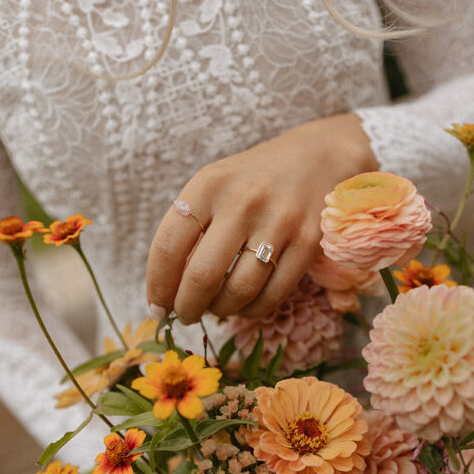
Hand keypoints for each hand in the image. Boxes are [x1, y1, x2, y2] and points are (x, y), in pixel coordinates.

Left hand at [146, 114, 377, 323]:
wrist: (316, 157)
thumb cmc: (253, 181)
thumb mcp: (215, 187)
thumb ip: (190, 230)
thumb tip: (168, 291)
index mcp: (209, 184)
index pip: (169, 245)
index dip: (158, 285)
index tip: (156, 306)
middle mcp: (243, 201)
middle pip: (203, 276)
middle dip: (187, 307)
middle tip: (185, 315)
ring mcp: (280, 221)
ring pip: (239, 291)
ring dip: (221, 311)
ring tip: (217, 309)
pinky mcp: (309, 242)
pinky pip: (273, 295)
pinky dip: (252, 310)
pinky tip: (244, 305)